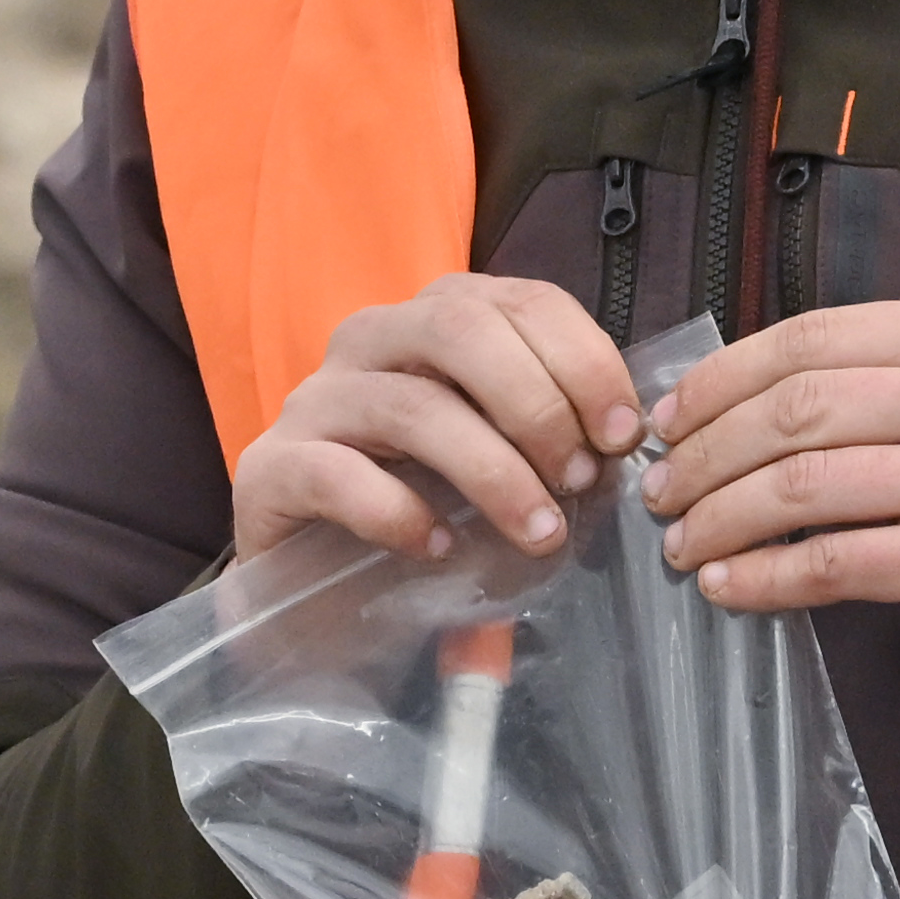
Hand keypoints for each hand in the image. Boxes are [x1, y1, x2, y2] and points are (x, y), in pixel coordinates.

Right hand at [233, 271, 647, 561]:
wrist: (324, 598)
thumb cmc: (429, 514)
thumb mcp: (503, 461)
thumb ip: (555, 437)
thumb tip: (630, 440)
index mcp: (435, 321)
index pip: (520, 300)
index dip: (583, 359)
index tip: (622, 434)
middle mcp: (369, 342)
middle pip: (458, 326)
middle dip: (536, 403)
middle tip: (577, 479)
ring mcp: (313, 402)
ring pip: (408, 405)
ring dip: (491, 470)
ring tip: (538, 532)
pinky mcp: (269, 471)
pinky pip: (335, 474)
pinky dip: (398, 511)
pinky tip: (439, 547)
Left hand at [643, 297, 899, 715]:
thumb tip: (751, 400)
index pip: (814, 337)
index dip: (721, 378)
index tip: (670, 416)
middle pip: (796, 406)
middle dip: (704, 450)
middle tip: (660, 487)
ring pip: (802, 484)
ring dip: (720, 517)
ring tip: (683, 543)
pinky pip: (832, 564)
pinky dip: (763, 578)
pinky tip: (730, 588)